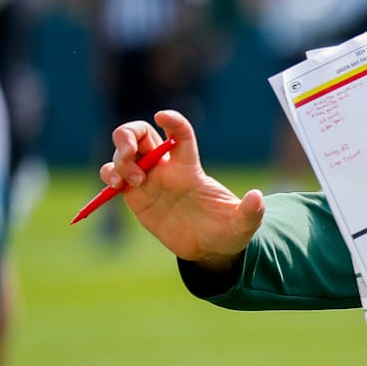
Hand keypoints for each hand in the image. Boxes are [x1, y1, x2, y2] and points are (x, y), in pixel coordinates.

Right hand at [99, 109, 264, 271]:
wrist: (209, 250)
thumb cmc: (228, 230)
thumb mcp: (243, 224)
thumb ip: (250, 212)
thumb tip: (258, 197)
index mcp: (190, 168)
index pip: (180, 135)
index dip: (173, 121)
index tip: (163, 115)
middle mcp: (166, 168)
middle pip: (141, 134)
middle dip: (128, 135)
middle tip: (129, 154)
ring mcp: (148, 180)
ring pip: (123, 152)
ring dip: (119, 160)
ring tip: (131, 181)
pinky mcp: (134, 197)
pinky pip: (113, 176)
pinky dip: (108, 175)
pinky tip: (115, 187)